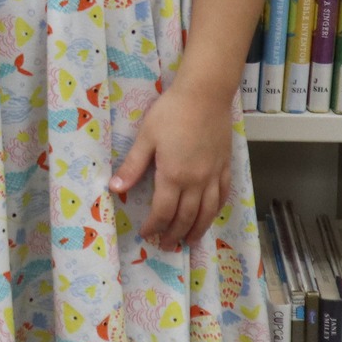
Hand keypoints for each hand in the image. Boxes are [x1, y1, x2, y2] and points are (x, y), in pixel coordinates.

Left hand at [109, 78, 234, 251]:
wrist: (205, 95)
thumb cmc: (171, 113)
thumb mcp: (146, 137)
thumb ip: (133, 166)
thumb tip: (115, 189)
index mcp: (173, 176)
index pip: (163, 212)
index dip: (154, 226)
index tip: (146, 234)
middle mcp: (196, 182)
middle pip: (186, 217)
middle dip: (174, 234)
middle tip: (166, 245)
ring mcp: (213, 176)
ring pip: (208, 213)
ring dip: (197, 230)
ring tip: (189, 241)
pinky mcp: (225, 167)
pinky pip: (223, 197)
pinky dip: (216, 211)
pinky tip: (210, 216)